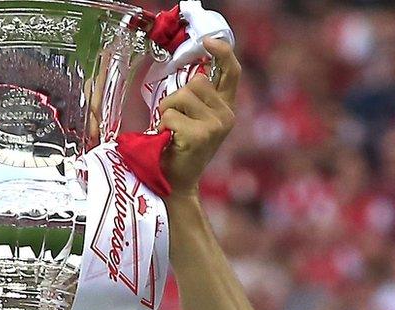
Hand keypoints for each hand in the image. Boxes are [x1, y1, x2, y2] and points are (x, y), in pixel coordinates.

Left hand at [156, 37, 239, 195]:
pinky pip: (170, 114)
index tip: (207, 42)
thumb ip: (198, 96)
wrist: (177, 182)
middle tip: (176, 120)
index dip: (222, 52)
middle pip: (197, 81)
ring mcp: (216, 125)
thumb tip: (194, 70)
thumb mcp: (194, 118)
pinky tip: (170, 140)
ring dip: (168, 111)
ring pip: (181, 96)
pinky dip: (163, 125)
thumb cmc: (179, 147)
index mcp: (226, 108)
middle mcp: (226, 116)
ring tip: (172, 131)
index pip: (232, 72)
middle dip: (177, 97)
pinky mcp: (201, 135)